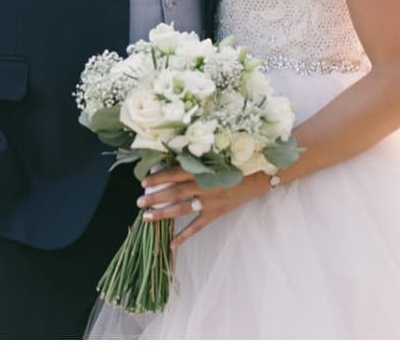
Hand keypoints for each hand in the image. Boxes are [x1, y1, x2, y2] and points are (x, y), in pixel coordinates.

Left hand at [137, 167, 267, 248]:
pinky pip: (197, 226)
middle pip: (175, 192)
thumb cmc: (237, 161)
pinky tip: (171, 244)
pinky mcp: (217, 212)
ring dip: (163, 213)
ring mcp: (211, 201)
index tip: (144, 182)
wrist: (261, 174)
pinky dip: (184, 236)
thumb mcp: (217, 156)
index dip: (159, 178)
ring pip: (182, 209)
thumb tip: (174, 160)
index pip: (176, 173)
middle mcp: (205, 186)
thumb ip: (198, 160)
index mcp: (204, 169)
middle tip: (138, 202)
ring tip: (147, 217)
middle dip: (155, 197)